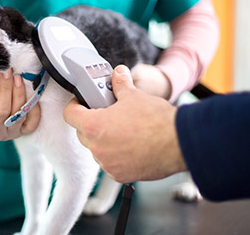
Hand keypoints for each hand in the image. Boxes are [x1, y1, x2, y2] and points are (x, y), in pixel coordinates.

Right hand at [0, 69, 40, 143]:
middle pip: (2, 111)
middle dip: (5, 89)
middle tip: (6, 71)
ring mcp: (10, 134)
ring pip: (18, 114)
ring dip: (19, 94)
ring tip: (16, 76)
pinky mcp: (22, 132)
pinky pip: (32, 122)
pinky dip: (34, 108)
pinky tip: (30, 92)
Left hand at [63, 65, 185, 182]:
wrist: (180, 143)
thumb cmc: (157, 121)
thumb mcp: (134, 95)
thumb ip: (120, 84)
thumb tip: (118, 74)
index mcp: (94, 126)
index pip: (69, 114)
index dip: (75, 105)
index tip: (83, 102)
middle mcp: (97, 148)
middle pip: (82, 132)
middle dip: (91, 122)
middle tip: (107, 114)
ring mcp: (107, 163)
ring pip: (97, 149)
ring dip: (104, 140)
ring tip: (123, 131)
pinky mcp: (120, 175)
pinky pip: (110, 163)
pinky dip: (116, 155)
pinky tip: (131, 146)